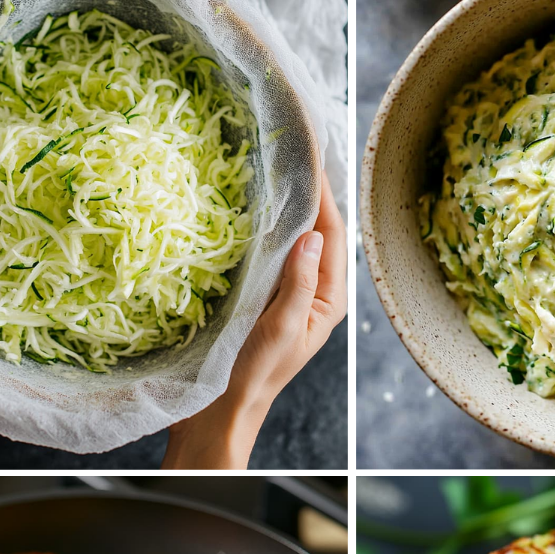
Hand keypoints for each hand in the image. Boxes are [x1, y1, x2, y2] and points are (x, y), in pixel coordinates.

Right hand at [164, 172, 346, 468]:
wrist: (220, 411)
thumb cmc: (252, 376)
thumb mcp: (280, 329)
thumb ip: (299, 284)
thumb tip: (314, 234)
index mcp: (328, 300)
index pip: (333, 234)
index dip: (325, 191)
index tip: (312, 150)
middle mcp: (313, 292)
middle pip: (317, 229)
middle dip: (309, 188)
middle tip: (295, 142)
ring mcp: (287, 292)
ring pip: (293, 237)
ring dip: (287, 202)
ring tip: (276, 159)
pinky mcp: (262, 296)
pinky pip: (270, 251)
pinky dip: (264, 225)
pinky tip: (250, 202)